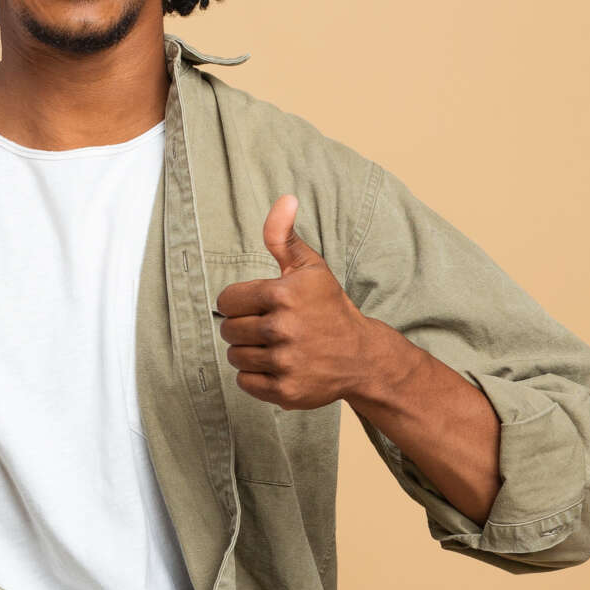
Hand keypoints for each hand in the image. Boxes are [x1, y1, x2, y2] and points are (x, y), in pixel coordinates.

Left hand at [216, 195, 390, 409]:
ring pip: (234, 356)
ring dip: (248, 352)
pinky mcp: (286, 391)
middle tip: (269, 327)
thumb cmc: (329, 308)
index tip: (258, 306)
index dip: (239, 302)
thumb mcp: (310, 268)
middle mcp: (283, 329)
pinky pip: (245, 382)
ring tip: (273, 347)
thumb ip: (284, 235)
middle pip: (229, 329)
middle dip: (243, 327)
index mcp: (284, 295)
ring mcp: (285, 362)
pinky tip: (276, 366)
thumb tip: (285, 198)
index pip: (227, 301)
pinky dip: (254, 377)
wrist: (362, 357)